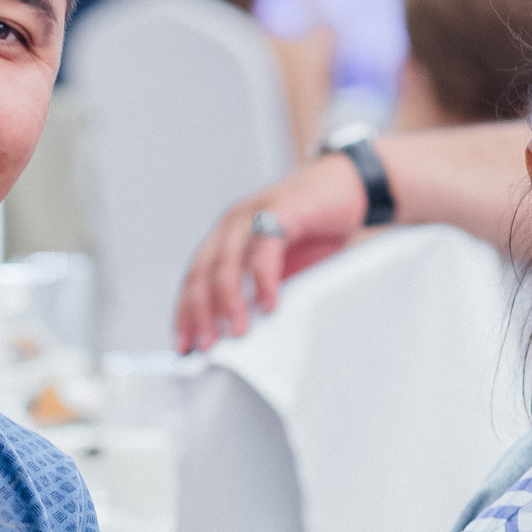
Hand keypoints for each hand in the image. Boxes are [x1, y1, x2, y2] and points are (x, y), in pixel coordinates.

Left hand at [173, 150, 366, 352]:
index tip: (185, 344)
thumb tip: (246, 334)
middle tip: (208, 344)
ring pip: (226, 261)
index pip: (193, 279)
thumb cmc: (312, 230)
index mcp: (225, 239)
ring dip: (228, 300)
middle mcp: (232, 225)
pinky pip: (265, 247)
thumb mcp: (281, 270)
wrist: (347, 186)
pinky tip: (269, 303)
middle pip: (202, 272)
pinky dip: (264, 278)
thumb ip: (260, 294)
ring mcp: (253, 214)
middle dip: (200, 313)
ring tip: (237, 330)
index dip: (186, 313)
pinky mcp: (281, 209)